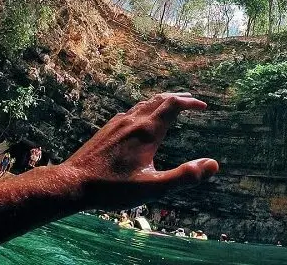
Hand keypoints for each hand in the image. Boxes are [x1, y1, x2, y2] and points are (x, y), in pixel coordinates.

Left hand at [62, 93, 218, 208]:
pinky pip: (133, 110)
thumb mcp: (152, 188)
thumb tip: (213, 164)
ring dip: (163, 101)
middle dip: (179, 98)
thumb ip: (183, 176)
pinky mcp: (109, 127)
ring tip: (172, 105)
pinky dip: (147, 108)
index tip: (204, 107)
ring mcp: (120, 122)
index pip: (174, 105)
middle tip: (193, 101)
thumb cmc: (113, 188)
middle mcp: (135, 121)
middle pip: (161, 99)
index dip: (190, 103)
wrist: (73, 182)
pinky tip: (144, 118)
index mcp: (147, 131)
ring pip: (146, 103)